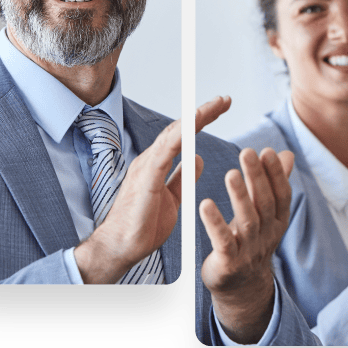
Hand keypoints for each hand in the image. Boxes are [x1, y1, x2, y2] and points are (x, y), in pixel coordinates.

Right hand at [75, 95, 230, 283]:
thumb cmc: (143, 226)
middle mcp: (151, 159)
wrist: (121, 248)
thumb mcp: (172, 198)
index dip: (201, 119)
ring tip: (216, 105)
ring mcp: (147, 166)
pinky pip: (165, 152)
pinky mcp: (146, 179)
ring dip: (196, 118)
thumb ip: (183, 177)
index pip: (183, 135)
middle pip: (180, 128)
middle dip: (203, 112)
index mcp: (158, 163)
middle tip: (226, 99)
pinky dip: (180, 135)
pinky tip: (194, 123)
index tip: (222, 107)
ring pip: (174, 134)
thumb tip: (198, 158)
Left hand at [199, 147, 294, 343]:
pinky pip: (224, 242)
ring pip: (247, 221)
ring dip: (240, 196)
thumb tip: (287, 154)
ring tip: (231, 174)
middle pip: (264, 203)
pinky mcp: (230, 263)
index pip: (281, 194)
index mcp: (278, 221)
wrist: (241, 287)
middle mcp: (267, 235)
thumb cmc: (251, 240)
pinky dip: (215, 223)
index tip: (266, 151)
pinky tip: (205, 204)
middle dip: (257, 177)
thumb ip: (274, 183)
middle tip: (248, 152)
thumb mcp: (266, 213)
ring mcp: (250, 250)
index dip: (275, 174)